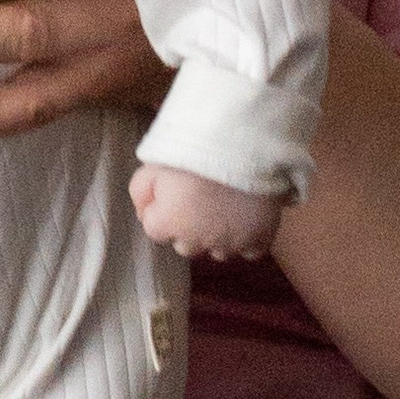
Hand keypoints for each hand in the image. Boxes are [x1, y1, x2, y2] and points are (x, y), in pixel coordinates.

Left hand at [131, 164, 281, 259]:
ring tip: (222, 207)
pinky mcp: (259, 240)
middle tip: (197, 200)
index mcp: (169, 224)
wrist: (243, 148)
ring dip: (215, 235)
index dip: (160, 212)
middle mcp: (198, 242)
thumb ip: (140, 192)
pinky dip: (246, 239)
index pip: (154, 230)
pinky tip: (245, 218)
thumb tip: (143, 213)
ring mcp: (230, 244)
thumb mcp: (153, 166)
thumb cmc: (193, 154)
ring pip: (217, 250)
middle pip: (185, 244)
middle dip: (186, 228)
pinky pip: (249, 250)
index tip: (170, 195)